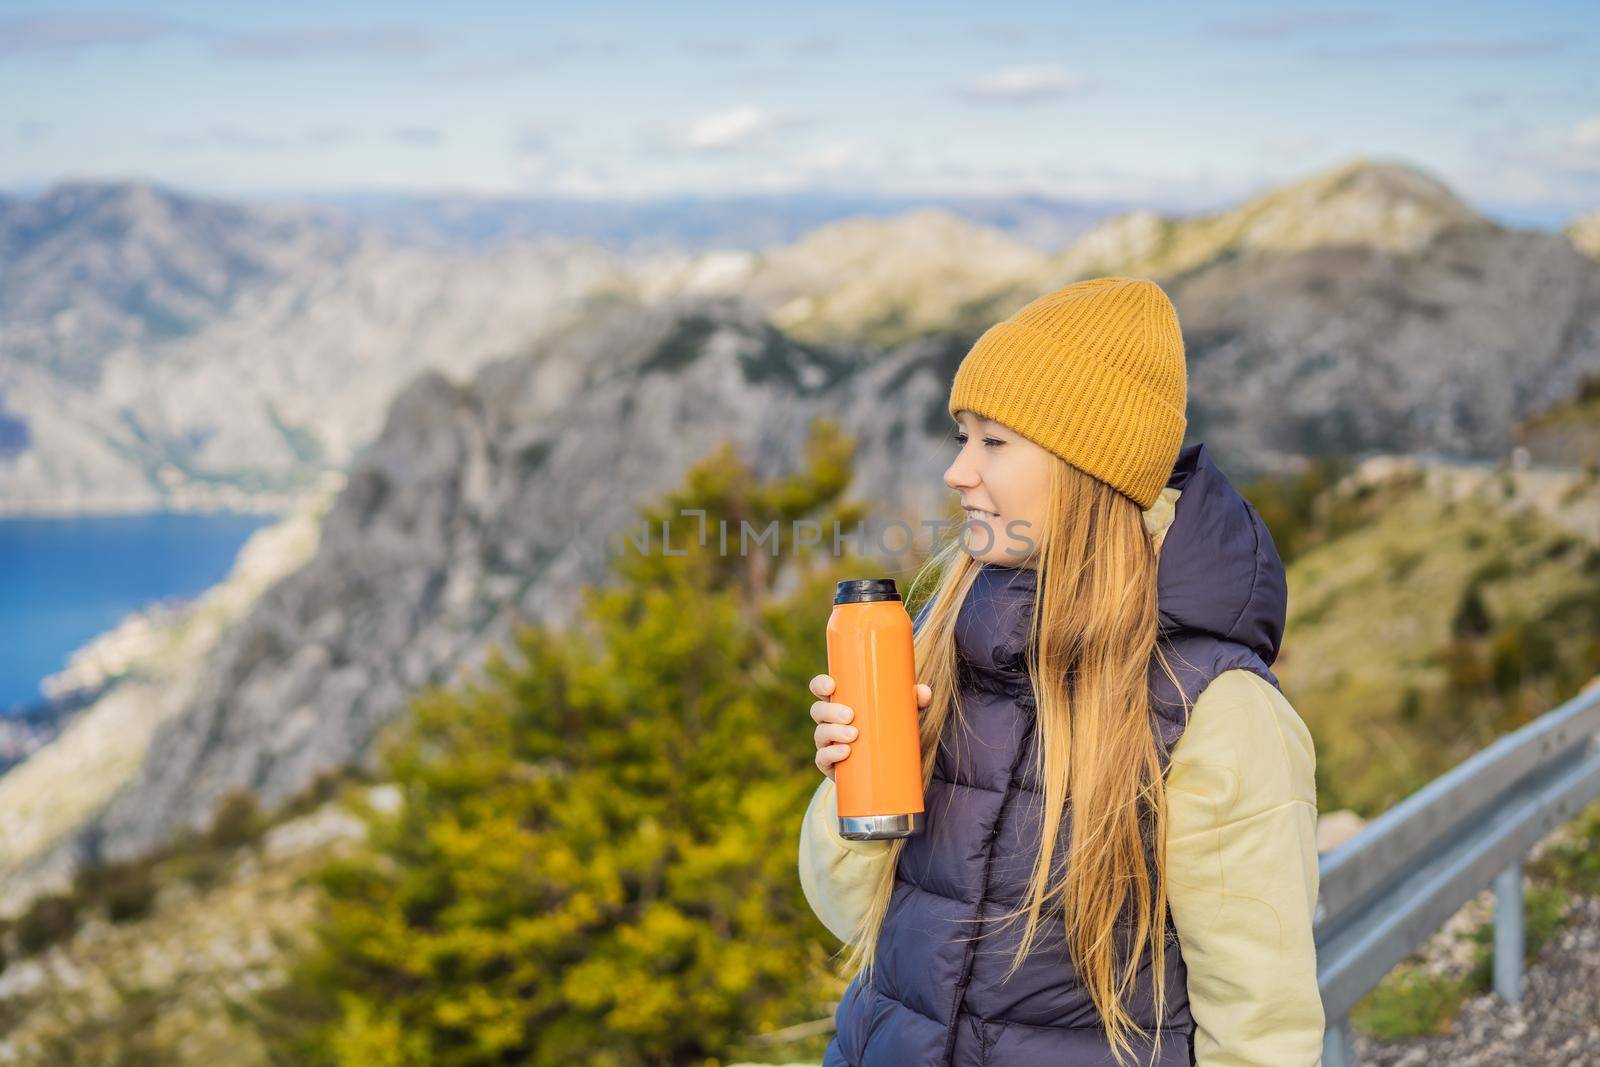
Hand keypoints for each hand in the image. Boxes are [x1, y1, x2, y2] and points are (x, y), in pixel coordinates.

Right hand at [810, 674, 932, 780]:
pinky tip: (845, 752)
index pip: (822, 690)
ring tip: (854, 735)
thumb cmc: (890, 734)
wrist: (888, 773)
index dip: (820, 685)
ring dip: (833, 732)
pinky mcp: (831, 765)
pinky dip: (831, 754)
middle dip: (830, 711)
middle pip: (818, 711)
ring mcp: (828, 744)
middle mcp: (830, 723)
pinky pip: (822, 759)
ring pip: (820, 734)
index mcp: (841, 704)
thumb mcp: (902, 716)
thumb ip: (914, 702)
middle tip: (850, 715)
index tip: (831, 685)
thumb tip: (924, 692)